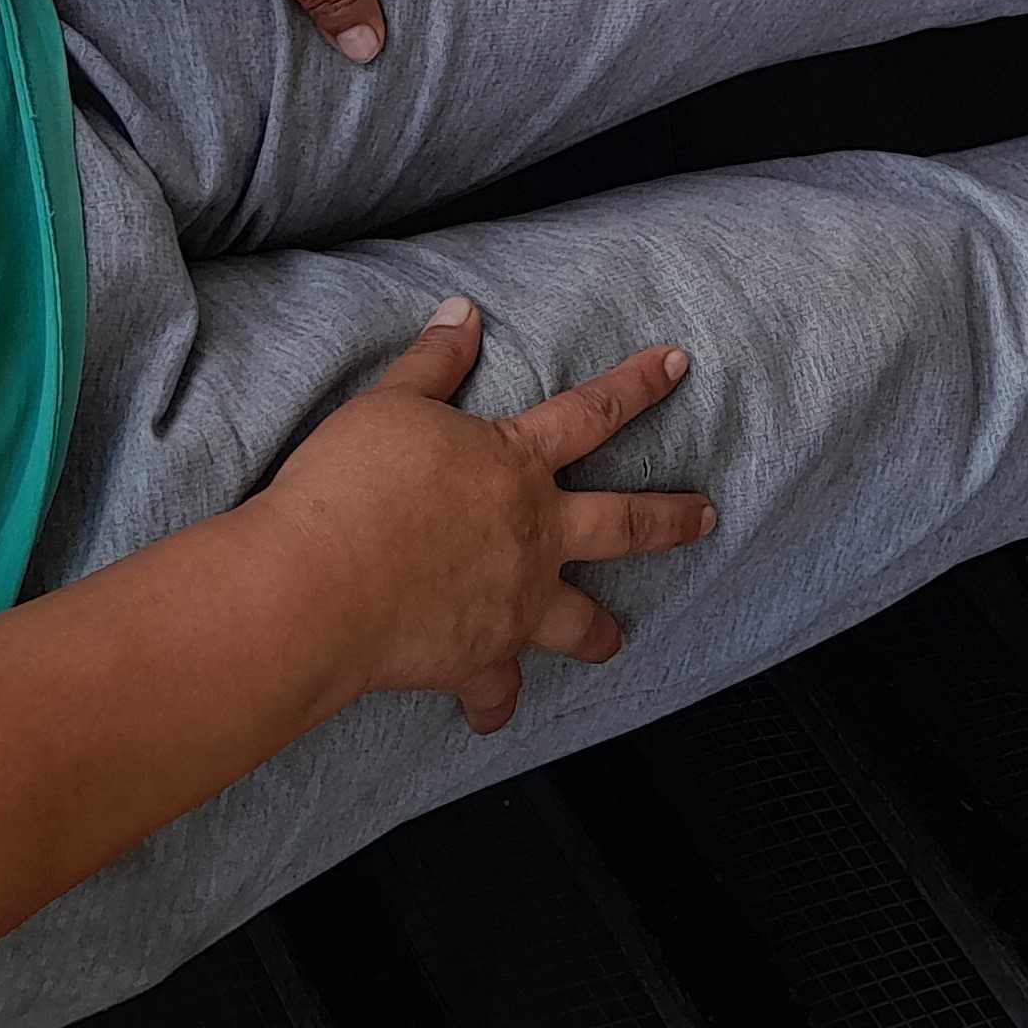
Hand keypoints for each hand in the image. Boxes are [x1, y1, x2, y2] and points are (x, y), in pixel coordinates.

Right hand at [255, 301, 714, 734]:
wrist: (319, 585)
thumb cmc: (351, 487)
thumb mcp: (390, 405)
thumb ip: (433, 360)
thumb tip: (462, 311)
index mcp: (517, 464)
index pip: (592, 412)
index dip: (638, 384)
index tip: (679, 365)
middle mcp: (532, 535)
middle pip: (623, 524)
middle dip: (671, 519)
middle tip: (708, 518)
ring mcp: (512, 603)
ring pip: (577, 621)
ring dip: (599, 633)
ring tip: (616, 642)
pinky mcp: (475, 659)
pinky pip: (494, 691)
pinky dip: (494, 705)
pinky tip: (491, 717)